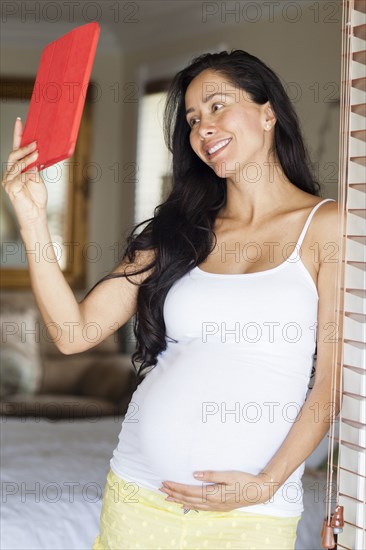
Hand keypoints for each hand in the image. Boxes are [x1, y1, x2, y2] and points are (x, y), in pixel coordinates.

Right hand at [1, 118, 47, 229]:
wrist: (36, 214)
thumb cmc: (37, 197)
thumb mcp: (38, 178)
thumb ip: (35, 167)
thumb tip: (35, 156)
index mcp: (17, 168)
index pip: (15, 148)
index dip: (17, 135)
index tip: (20, 121)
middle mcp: (10, 173)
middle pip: (13, 154)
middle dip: (24, 147)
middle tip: (35, 143)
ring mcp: (8, 180)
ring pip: (16, 164)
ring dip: (27, 158)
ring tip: (37, 153)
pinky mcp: (10, 187)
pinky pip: (19, 175)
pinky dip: (27, 171)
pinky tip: (33, 170)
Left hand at [159, 470, 276, 511]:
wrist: (259, 492)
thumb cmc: (245, 480)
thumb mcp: (229, 474)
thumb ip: (211, 475)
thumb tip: (194, 474)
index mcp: (214, 494)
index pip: (189, 491)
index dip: (176, 487)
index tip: (165, 482)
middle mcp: (213, 502)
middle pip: (188, 499)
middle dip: (173, 494)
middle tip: (161, 488)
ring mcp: (216, 506)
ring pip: (193, 504)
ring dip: (179, 500)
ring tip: (168, 497)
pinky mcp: (219, 507)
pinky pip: (200, 507)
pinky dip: (189, 505)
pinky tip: (185, 503)